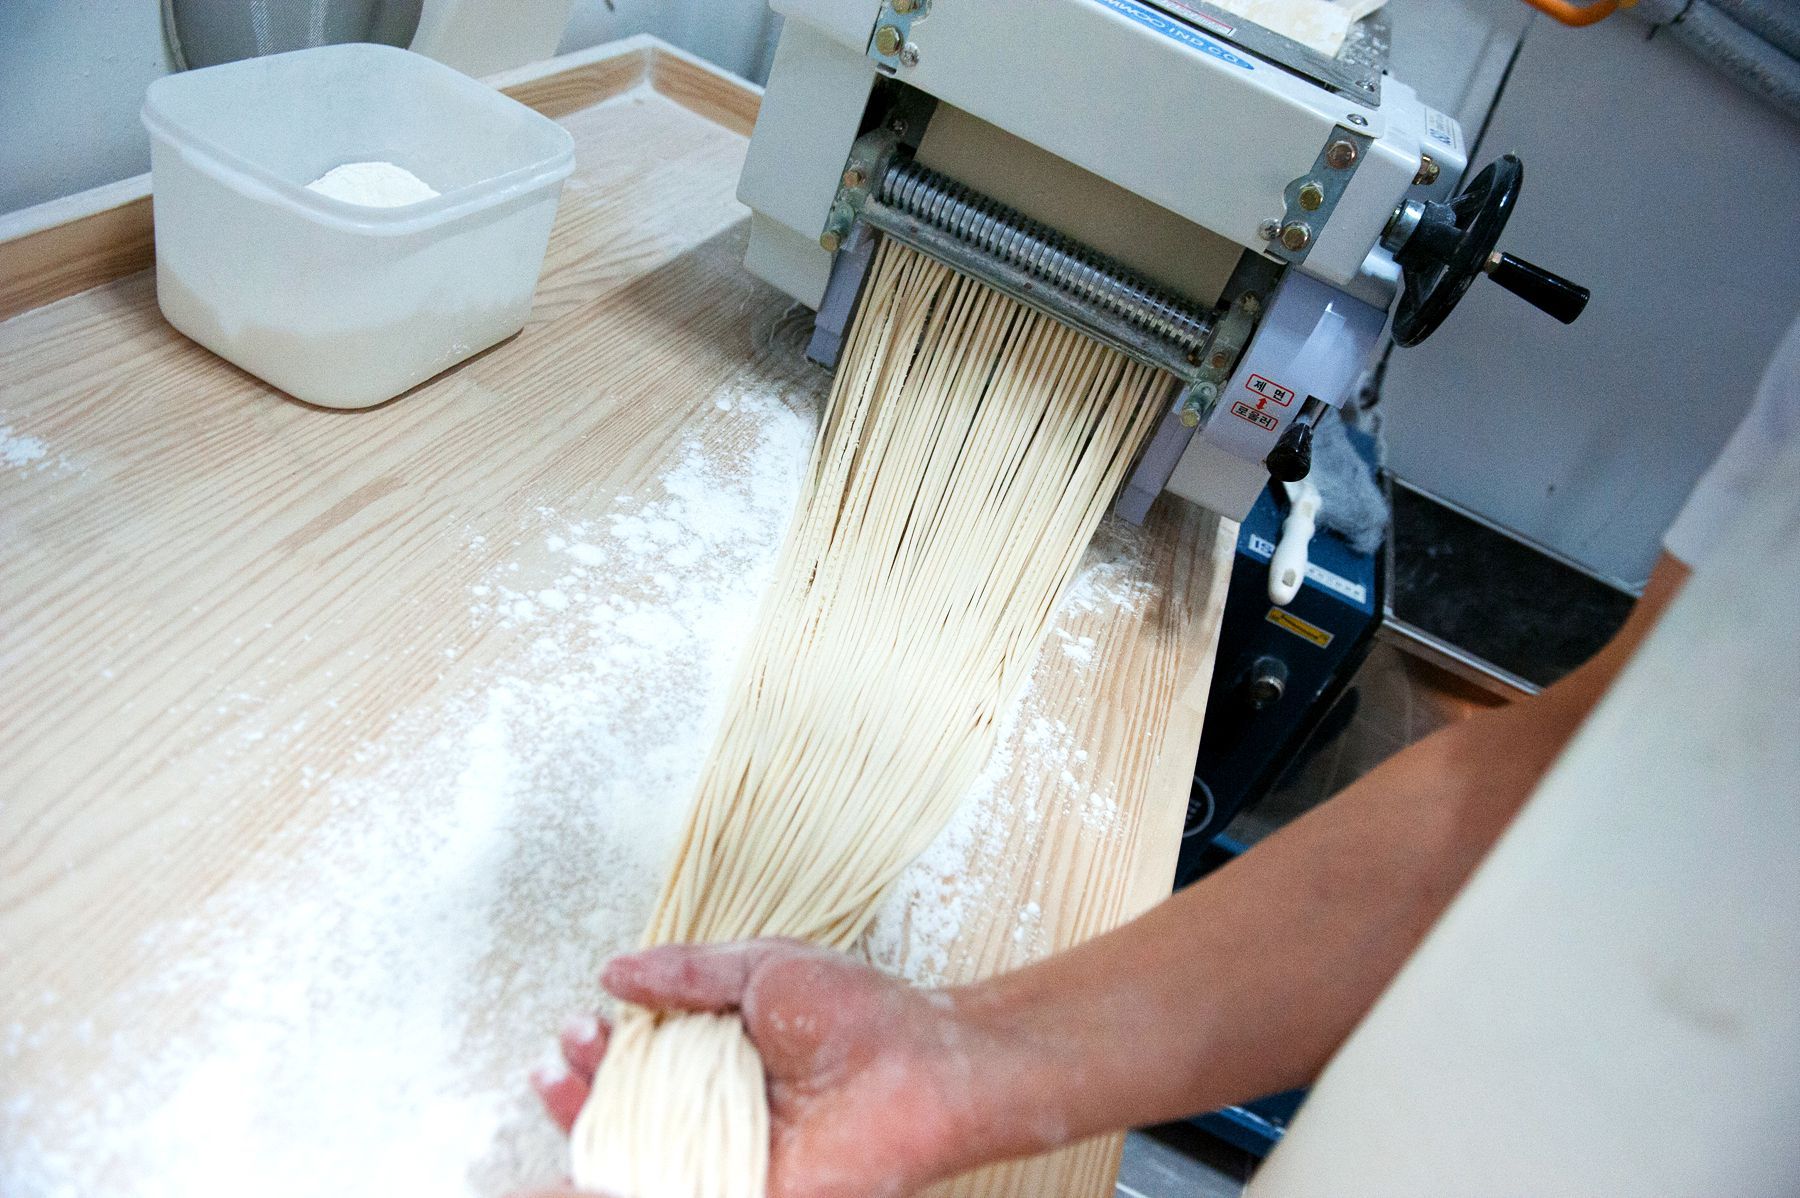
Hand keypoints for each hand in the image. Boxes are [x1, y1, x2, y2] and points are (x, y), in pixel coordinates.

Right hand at [528, 939, 995, 1197]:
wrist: (919, 1063)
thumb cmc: (859, 1012)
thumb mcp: (760, 971)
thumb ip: (686, 975)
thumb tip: (613, 971)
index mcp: (721, 1058)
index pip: (639, 1064)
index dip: (599, 1050)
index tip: (581, 1026)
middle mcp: (718, 1110)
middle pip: (625, 1113)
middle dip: (580, 1086)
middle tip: (565, 1056)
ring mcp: (727, 1158)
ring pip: (634, 1160)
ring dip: (587, 1129)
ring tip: (558, 1088)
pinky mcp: (744, 1192)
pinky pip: (672, 1191)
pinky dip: (615, 1184)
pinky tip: (579, 1166)